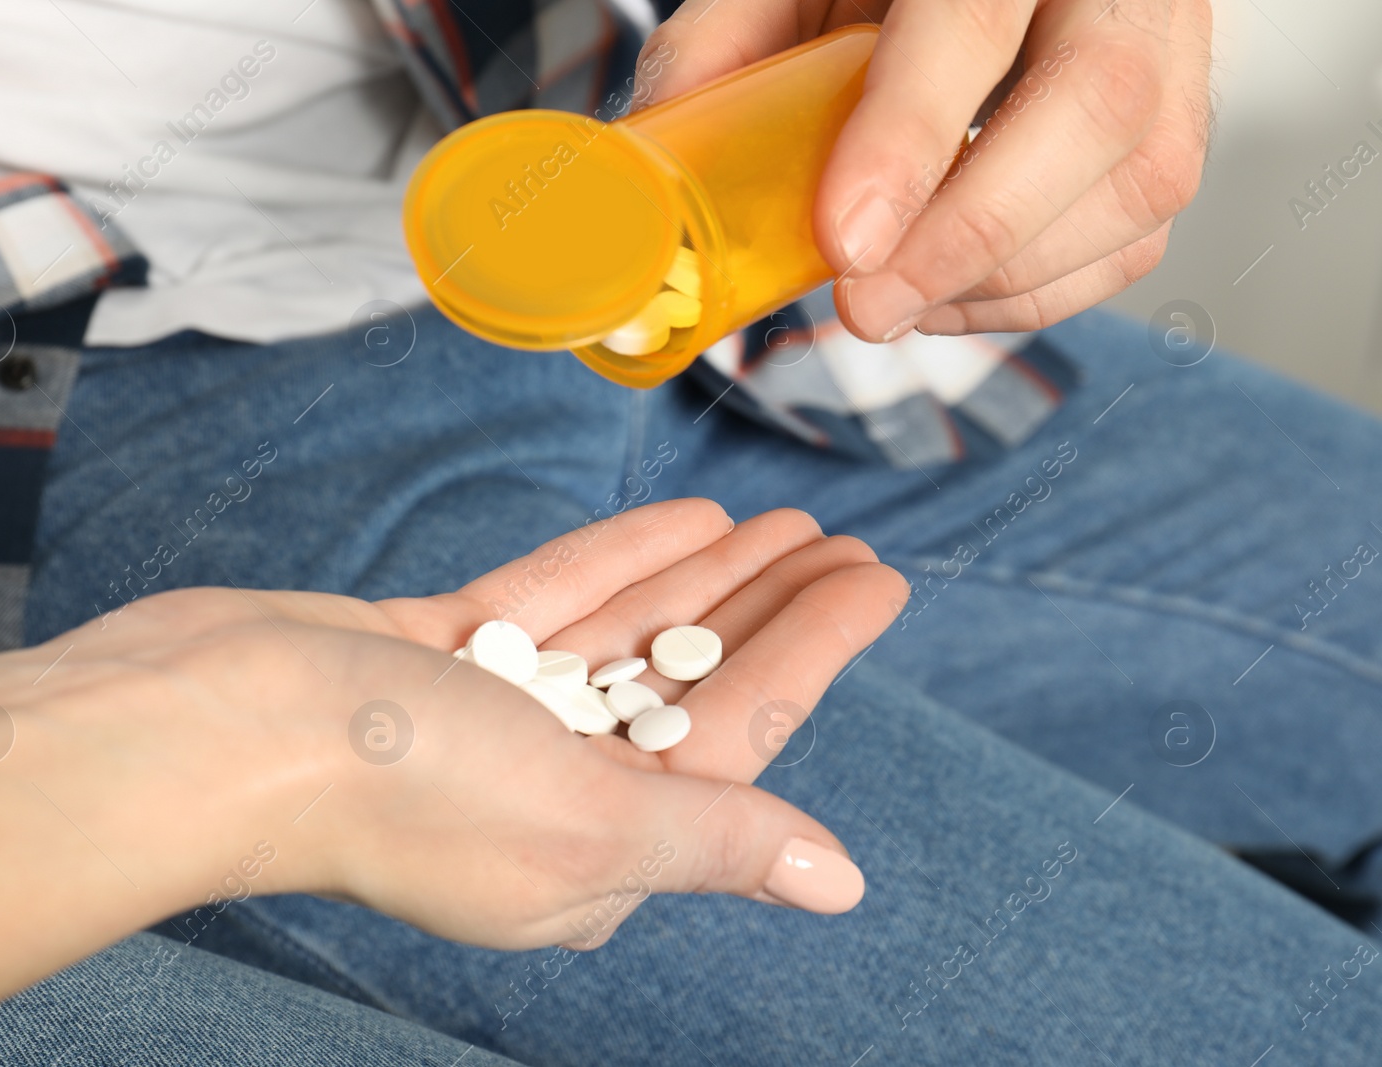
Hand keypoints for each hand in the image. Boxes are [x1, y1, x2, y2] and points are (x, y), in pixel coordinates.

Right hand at [66, 498, 905, 948]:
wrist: (212, 726)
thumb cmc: (397, 788)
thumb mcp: (588, 822)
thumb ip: (717, 840)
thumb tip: (838, 885)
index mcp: (597, 854)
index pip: (740, 740)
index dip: (815, 654)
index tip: (878, 580)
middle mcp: (549, 793)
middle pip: (689, 682)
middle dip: (768, 612)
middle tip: (844, 541)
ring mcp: (487, 720)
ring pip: (624, 636)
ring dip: (702, 579)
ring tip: (780, 520)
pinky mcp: (432, 655)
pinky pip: (546, 601)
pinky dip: (613, 560)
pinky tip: (682, 517)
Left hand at [640, 0, 1211, 338]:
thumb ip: (724, 46)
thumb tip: (652, 161)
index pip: (973, 20)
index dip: (911, 138)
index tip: (846, 244)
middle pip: (1096, 108)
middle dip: (970, 235)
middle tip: (866, 309)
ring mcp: (1171, 47)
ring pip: (1138, 184)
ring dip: (1001, 280)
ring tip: (893, 306)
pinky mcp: (1177, 125)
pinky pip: (1138, 235)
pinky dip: (1037, 295)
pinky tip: (949, 296)